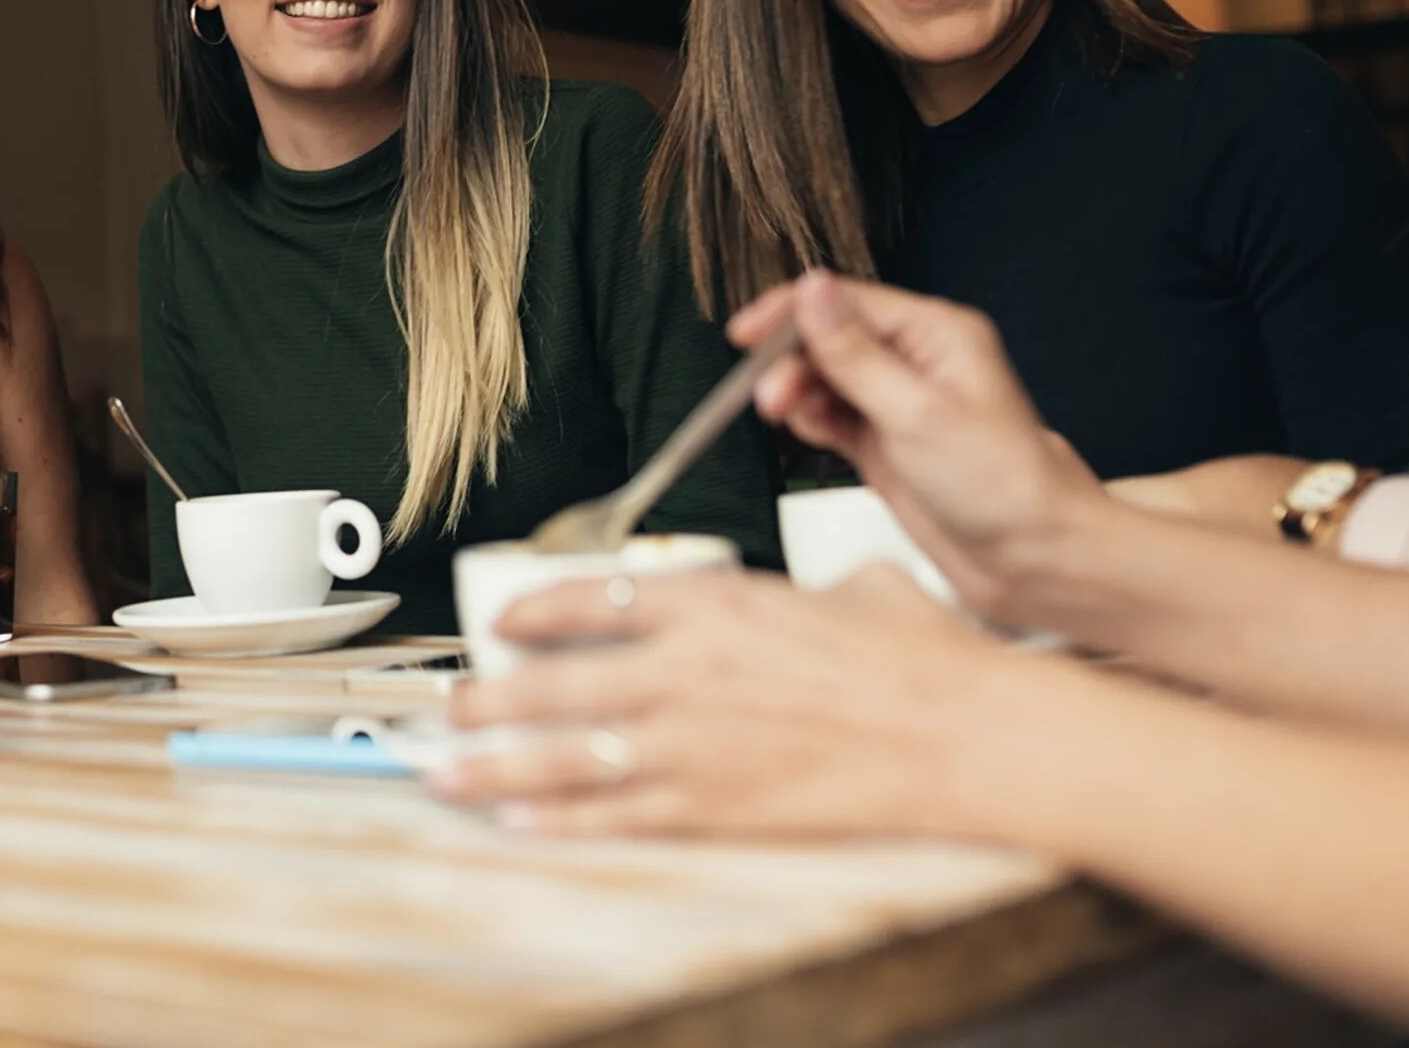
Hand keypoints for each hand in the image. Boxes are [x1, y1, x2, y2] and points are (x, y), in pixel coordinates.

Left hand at [426, 566, 1028, 840]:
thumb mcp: (853, 587)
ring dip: (497, 765)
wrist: (962, 732)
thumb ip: (804, 592)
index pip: (595, 595)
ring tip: (445, 770)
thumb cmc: (920, 657)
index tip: (503, 620)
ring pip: (567, 753)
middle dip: (491, 696)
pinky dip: (561, 820)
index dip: (535, 609)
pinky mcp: (718, 806)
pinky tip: (518, 822)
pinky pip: (618, 814)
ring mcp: (696, 742)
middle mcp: (688, 668)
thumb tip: (811, 595)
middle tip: (452, 704)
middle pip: (558, 679)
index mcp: (717, 601)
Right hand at [736, 271, 1100, 621]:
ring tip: (785, 417)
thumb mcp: (916, 412)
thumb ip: (854, 353)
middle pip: (828, 337)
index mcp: (936, 334)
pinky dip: (810, 420)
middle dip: (791, 361)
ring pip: (823, 377)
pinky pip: (830, 416)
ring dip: (796, 392)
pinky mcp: (884, 442)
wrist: (1032, 557)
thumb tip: (812, 290)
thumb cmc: (1002, 484)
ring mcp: (897, 402)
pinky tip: (807, 432)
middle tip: (768, 398)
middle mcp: (915, 360)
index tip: (746, 334)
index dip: (791, 312)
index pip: (847, 301)